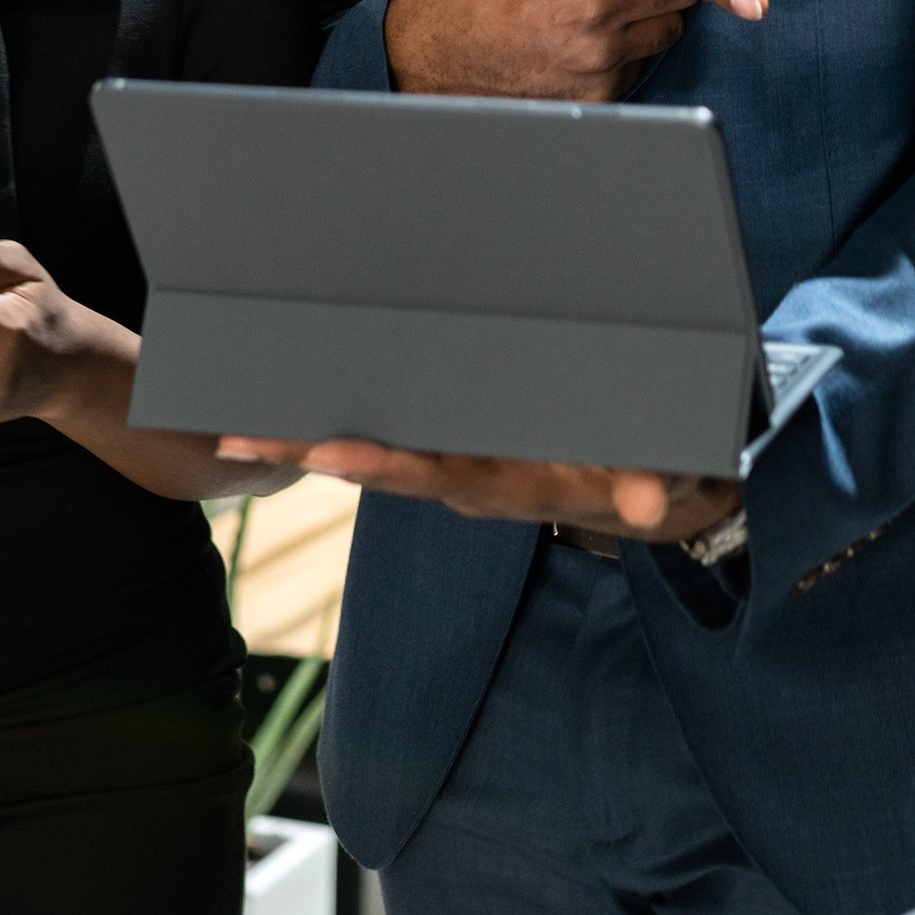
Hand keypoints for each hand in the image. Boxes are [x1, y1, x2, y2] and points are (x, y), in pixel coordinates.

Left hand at [216, 437, 737, 545]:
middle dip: (314, 452)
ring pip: (382, 456)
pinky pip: (400, 443)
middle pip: (387, 468)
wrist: (666, 494)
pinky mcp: (468, 454)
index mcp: (522, 484)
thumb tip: (646, 503)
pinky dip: (344, 431)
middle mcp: (480, 483)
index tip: (328, 450)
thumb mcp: (676, 474)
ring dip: (311, 444)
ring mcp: (469, 472)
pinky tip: (291, 411)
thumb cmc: (669, 469)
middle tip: (241, 436)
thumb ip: (660, 482)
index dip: (385, 463)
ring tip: (238, 426)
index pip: (442, 474)